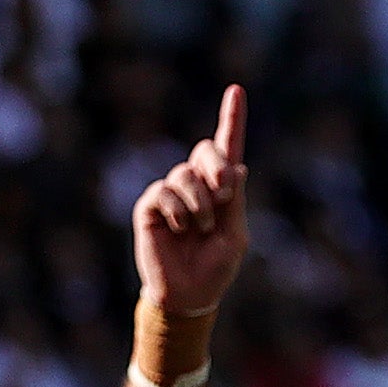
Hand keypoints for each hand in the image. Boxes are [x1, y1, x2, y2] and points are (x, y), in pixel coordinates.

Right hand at [132, 84, 250, 313]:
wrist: (188, 296)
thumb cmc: (215, 268)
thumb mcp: (235, 235)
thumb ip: (235, 202)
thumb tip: (236, 165)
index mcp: (221, 190)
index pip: (227, 148)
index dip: (232, 119)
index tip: (236, 90)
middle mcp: (196, 185)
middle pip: (206, 150)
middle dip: (217, 166)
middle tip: (223, 193)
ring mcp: (171, 194)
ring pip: (185, 174)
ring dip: (200, 202)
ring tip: (200, 228)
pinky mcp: (150, 206)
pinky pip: (164, 192)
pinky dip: (178, 209)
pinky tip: (180, 227)